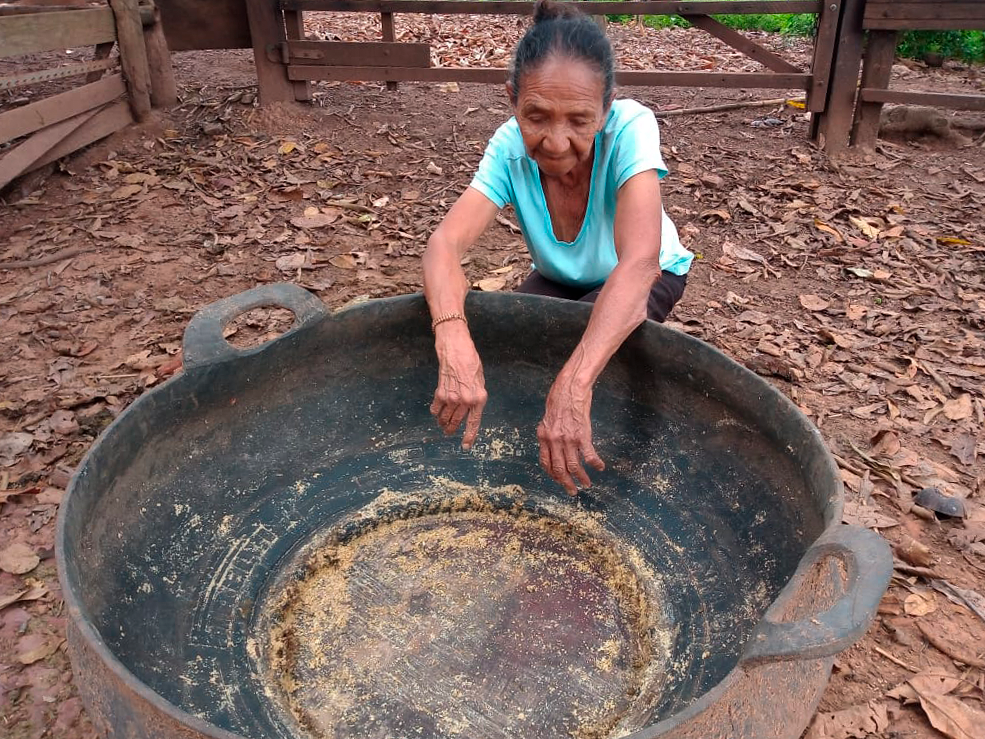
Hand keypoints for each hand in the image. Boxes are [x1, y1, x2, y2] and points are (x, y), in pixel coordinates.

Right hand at [430, 323, 486, 449]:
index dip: (469, 436)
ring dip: (443, 423)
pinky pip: (436, 410)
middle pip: (456, 423)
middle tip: (449, 432)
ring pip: (445, 419)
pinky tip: (437, 410)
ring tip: (443, 423)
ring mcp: (452, 398)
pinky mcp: (440, 393)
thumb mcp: (480, 383)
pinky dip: (436, 412)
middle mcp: (466, 401)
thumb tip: (470, 412)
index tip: (465, 446)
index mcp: (479, 399)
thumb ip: (476, 399)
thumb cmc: (471, 363)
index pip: (474, 423)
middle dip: (452, 430)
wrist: (457, 350)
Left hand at [537, 373, 604, 494]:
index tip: (559, 480)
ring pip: (573, 466)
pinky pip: (588, 455)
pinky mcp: (582, 435)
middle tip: (572, 491)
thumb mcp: (547, 418)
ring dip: (581, 478)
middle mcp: (553, 440)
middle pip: (558, 469)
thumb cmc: (559, 399)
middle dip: (566, 483)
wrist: (570, 388)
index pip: (545, 463)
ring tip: (587, 484)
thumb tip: (552, 445)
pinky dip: (595, 464)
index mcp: (543, 437)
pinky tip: (599, 467)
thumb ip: (549, 433)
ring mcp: (567, 439)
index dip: (552, 475)